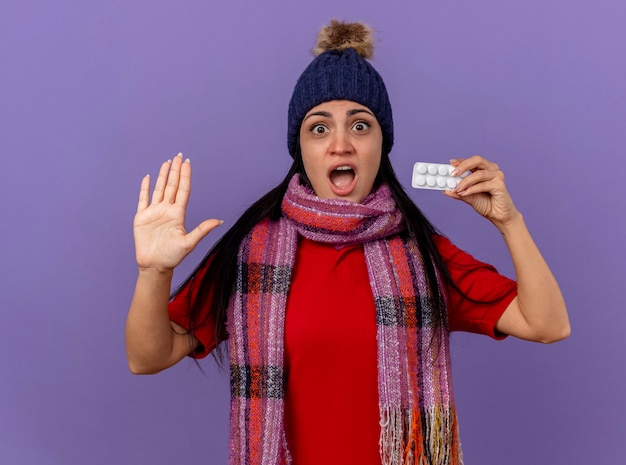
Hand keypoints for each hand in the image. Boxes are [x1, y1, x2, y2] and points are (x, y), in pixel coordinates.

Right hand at [133, 153, 221, 271]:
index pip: (183, 190)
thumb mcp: (189, 243)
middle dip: (176, 171)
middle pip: (172, 186)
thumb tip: (220, 221)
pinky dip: (144, 188)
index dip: (185, 176)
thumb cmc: (173, 257)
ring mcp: (154, 212)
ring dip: (163, 176)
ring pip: (159, 189)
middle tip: (179, 156)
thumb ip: (202, 230)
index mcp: (178, 214)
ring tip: (167, 162)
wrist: (155, 266)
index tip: (188, 163)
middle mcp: (167, 210)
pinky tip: (147, 177)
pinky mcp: (141, 217)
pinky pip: (143, 199)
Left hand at [443, 155, 520, 229]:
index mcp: (484, 169)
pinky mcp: (500, 185)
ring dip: (465, 181)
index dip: (461, 161)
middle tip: (453, 173)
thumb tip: (445, 190)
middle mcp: (492, 169)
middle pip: (477, 160)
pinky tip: (464, 193)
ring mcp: (497, 176)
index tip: (450, 163)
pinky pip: (483, 185)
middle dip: (463, 165)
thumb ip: (458, 192)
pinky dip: (472, 189)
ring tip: (457, 188)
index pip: (471, 161)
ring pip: (479, 174)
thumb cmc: (486, 204)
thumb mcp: (468, 197)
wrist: (498, 216)